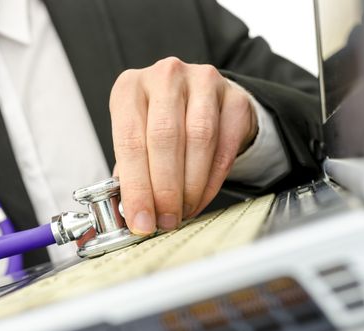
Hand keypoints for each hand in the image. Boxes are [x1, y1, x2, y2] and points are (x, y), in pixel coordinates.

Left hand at [110, 57, 257, 234]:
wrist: (202, 100)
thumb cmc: (161, 123)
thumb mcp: (137, 138)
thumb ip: (130, 171)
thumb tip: (129, 213)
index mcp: (129, 88)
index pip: (129, 140)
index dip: (136, 187)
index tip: (141, 220)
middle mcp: (165, 76)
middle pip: (164, 138)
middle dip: (165, 190)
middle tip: (165, 220)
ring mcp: (202, 81)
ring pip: (198, 139)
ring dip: (190, 186)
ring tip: (182, 211)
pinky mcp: (234, 97)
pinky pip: (225, 145)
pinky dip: (212, 180)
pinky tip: (201, 198)